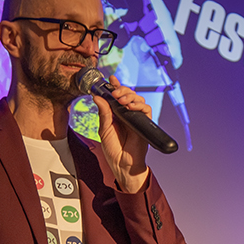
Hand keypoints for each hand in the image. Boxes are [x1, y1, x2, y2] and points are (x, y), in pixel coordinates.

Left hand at [95, 75, 150, 193]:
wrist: (122, 164)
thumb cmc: (113, 150)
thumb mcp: (104, 129)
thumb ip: (103, 113)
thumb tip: (97, 97)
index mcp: (116, 114)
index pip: (116, 96)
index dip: (115, 86)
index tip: (111, 79)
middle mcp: (127, 114)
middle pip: (128, 95)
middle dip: (122, 90)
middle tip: (115, 93)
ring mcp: (136, 118)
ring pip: (138, 99)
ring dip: (130, 96)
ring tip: (121, 100)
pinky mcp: (144, 124)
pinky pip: (146, 110)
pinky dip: (139, 105)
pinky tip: (131, 107)